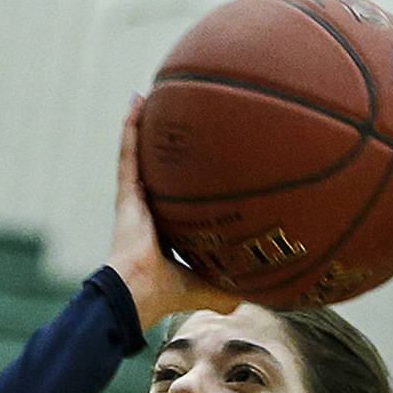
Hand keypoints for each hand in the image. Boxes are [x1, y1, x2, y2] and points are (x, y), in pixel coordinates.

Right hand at [107, 100, 241, 333]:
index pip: (176, 200)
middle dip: (162, 148)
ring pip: (139, 155)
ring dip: (142, 127)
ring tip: (150, 99)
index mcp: (165, 231)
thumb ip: (234, 287)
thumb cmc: (170, 293)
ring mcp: (135, 200)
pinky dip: (131, 127)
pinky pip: (129, 154)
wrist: (140, 291)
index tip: (198, 162)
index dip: (185, 183)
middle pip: (156, 171)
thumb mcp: (211, 287)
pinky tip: (137, 102)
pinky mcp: (126, 194)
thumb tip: (266, 293)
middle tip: (174, 121)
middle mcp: (148, 212)